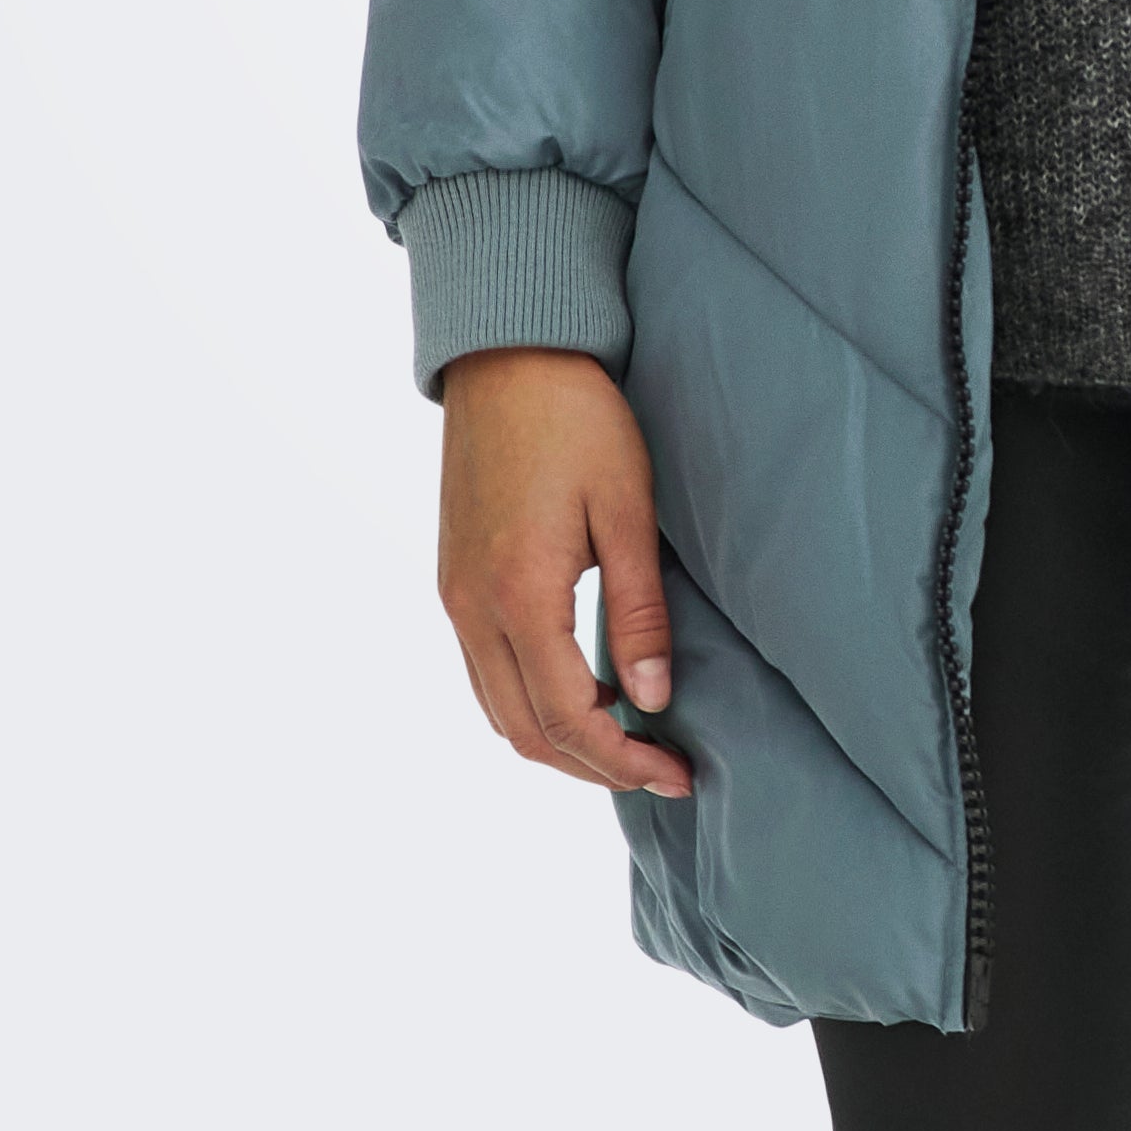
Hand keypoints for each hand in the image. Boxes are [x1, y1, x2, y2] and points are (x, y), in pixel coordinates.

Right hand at [436, 347, 694, 796]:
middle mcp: (473, 609)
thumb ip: (638, 611)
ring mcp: (454, 598)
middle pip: (526, 733)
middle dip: (593, 766)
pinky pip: (484, 675)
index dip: (623, 759)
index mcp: (519, 594)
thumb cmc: (577, 418)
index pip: (568, 718)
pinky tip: (578, 696)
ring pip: (499, 712)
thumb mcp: (626, 509)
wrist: (507, 356)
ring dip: (559, 742)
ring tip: (626, 742)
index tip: (677, 773)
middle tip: (660, 769)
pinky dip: (529, 705)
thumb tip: (652, 697)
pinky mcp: (453, 581)